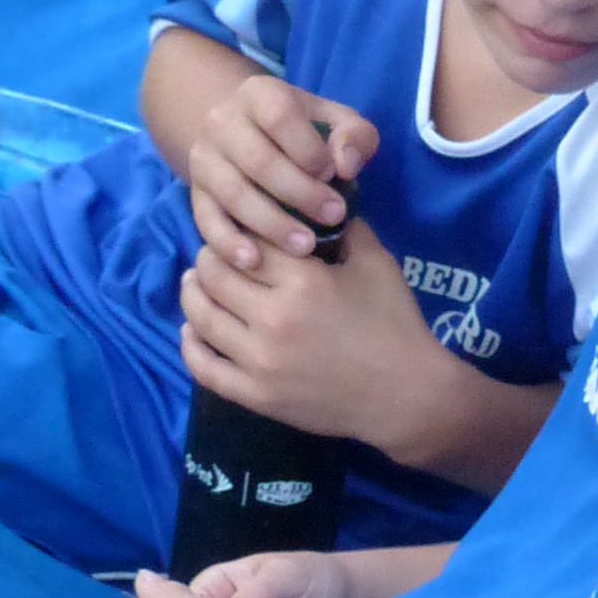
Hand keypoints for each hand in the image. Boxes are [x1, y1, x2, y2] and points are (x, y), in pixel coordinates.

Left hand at [178, 216, 463, 456]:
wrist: (406, 395)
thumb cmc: (395, 324)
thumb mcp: (377, 264)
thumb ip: (346, 229)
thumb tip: (319, 202)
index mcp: (302, 281)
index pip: (247, 241)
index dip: (239, 228)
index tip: (240, 227)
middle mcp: (273, 318)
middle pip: (214, 274)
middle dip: (210, 257)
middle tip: (215, 254)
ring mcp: (260, 361)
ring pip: (202, 316)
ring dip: (193, 294)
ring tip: (196, 283)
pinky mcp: (256, 395)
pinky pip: (204, 368)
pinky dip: (191, 344)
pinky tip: (193, 329)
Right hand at [188, 76, 377, 268]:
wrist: (252, 136)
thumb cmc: (307, 133)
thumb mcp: (338, 122)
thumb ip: (354, 136)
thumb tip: (345, 165)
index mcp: (258, 94)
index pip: (278, 115)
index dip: (308, 147)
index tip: (333, 174)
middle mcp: (222, 121)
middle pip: (257, 159)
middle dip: (299, 192)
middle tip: (334, 217)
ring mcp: (204, 159)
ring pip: (232, 193)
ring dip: (271, 223)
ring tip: (306, 247)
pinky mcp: (196, 194)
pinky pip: (206, 220)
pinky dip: (228, 243)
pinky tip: (254, 262)